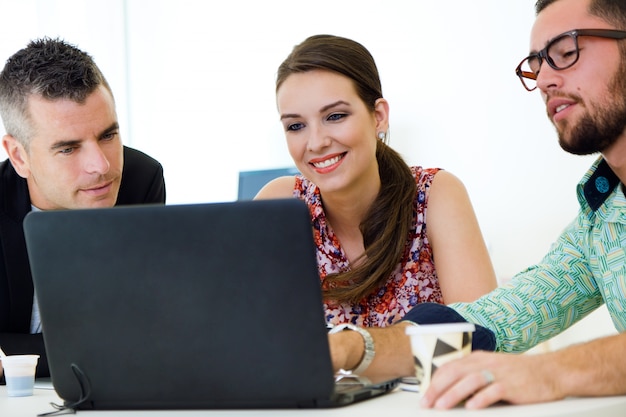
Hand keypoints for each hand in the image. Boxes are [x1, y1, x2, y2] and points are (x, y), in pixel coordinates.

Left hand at [420, 350, 563, 409]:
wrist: (551, 371)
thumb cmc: (519, 374)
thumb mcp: (491, 369)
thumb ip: (472, 376)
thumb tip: (449, 391)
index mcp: (478, 358)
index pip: (449, 367)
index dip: (434, 382)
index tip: (424, 396)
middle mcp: (486, 363)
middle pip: (455, 373)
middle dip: (437, 388)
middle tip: (426, 403)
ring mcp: (499, 373)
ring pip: (471, 381)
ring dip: (453, 393)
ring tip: (441, 406)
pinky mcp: (513, 385)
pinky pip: (494, 391)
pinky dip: (481, 399)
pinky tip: (471, 407)